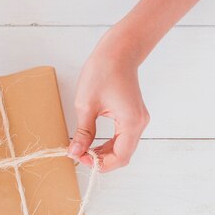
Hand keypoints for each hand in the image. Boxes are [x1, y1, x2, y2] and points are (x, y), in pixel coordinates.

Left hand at [69, 29, 149, 171]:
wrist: (118, 51)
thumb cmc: (103, 71)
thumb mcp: (86, 105)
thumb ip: (83, 133)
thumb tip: (75, 153)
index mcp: (131, 122)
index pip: (120, 158)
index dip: (100, 164)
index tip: (80, 158)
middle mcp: (139, 124)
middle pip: (123, 156)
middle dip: (101, 160)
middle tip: (79, 155)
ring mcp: (138, 120)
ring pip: (123, 149)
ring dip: (104, 153)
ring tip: (84, 149)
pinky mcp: (134, 116)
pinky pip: (123, 138)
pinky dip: (109, 144)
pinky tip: (93, 143)